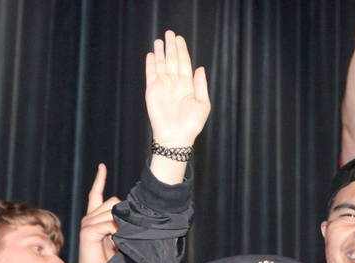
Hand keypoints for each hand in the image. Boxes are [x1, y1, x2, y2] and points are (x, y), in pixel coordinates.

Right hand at [77, 164, 118, 262]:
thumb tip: (131, 212)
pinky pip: (109, 223)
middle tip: (122, 236)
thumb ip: (122, 224)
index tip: (102, 166)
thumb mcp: (119, 239)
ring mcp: (87, 224)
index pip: (95, 194)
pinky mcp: (88, 232)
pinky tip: (115, 242)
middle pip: (113, 201)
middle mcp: (88, 218)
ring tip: (117, 242)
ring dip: (121, 226)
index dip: (99, 180)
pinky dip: (116, 232)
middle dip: (124, 215)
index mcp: (94, 219)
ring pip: (112, 210)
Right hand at [145, 30, 209, 146]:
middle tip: (170, 33)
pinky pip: (151, 73)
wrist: (176, 137)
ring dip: (161, 52)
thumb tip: (200, 68)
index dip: (182, 51)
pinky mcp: (152, 91)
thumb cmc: (191, 124)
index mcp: (187, 86)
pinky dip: (151, 64)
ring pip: (162, 64)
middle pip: (172, 60)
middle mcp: (174, 84)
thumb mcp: (203, 104)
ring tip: (160, 40)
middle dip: (171, 47)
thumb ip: (201, 85)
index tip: (180, 39)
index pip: (184, 64)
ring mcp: (163, 86)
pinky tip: (152, 54)